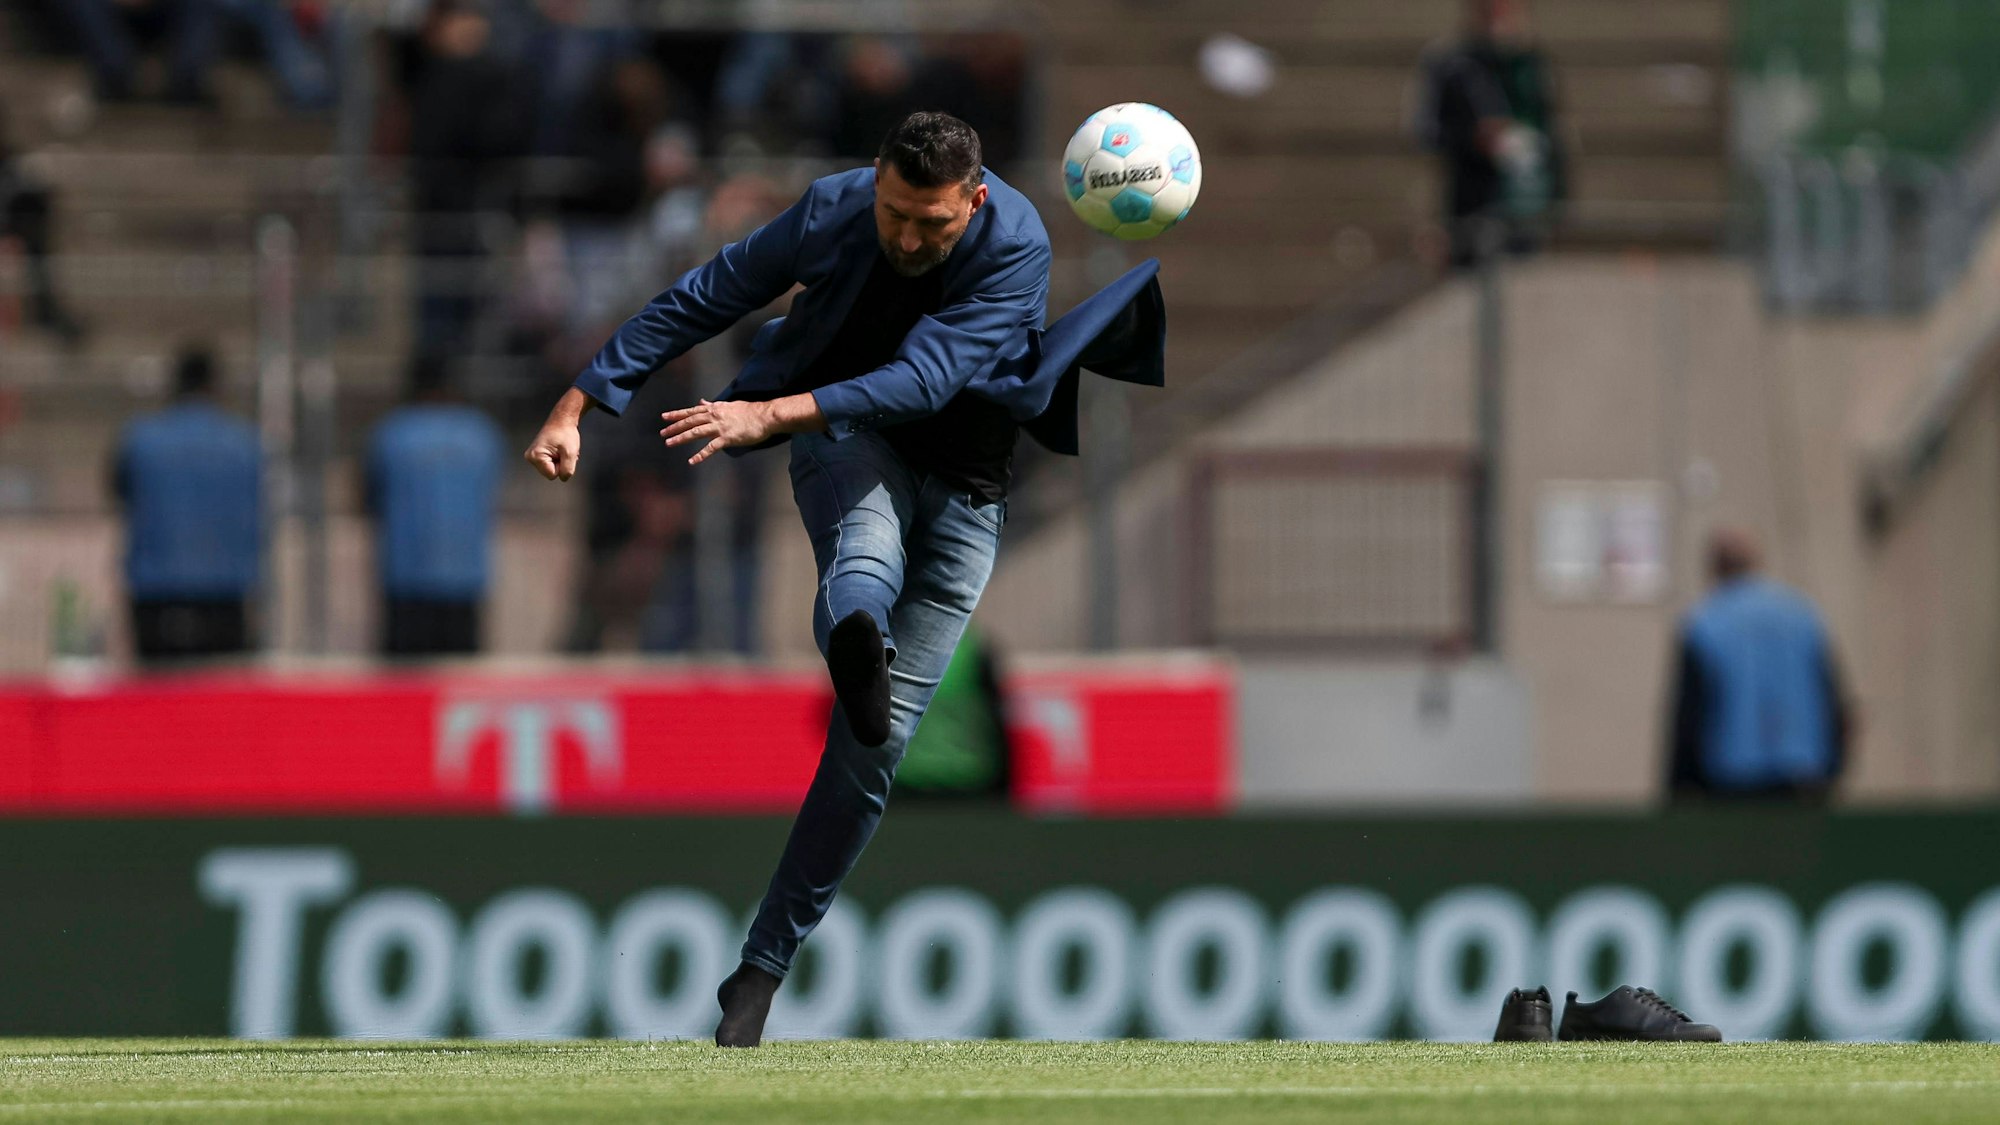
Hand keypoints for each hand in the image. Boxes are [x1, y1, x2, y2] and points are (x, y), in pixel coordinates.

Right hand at [524, 387, 591, 480]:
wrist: (562, 420)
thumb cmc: (566, 434)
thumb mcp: (570, 453)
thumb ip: (567, 470)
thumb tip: (563, 478)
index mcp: (536, 456)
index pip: (552, 475)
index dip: (562, 466)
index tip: (562, 453)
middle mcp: (530, 457)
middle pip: (550, 473)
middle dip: (560, 464)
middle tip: (562, 451)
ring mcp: (532, 456)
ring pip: (551, 470)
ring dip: (560, 462)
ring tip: (560, 450)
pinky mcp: (536, 455)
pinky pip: (550, 465)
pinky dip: (558, 459)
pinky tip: (558, 450)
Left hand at [660, 399, 774, 464]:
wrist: (765, 416)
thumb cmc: (750, 411)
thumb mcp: (729, 405)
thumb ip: (714, 404)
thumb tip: (702, 401)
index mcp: (714, 408)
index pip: (692, 411)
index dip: (677, 414)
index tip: (664, 417)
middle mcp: (714, 416)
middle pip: (690, 421)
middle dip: (674, 427)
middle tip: (662, 433)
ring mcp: (720, 427)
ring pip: (695, 432)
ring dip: (681, 438)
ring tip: (669, 443)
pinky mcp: (727, 438)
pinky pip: (711, 447)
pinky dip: (701, 455)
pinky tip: (692, 461)